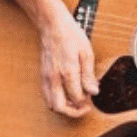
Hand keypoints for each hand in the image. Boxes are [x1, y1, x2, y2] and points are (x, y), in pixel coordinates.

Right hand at [5, 0, 98, 117]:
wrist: (52, 24)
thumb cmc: (71, 35)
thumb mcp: (87, 53)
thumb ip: (89, 75)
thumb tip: (94, 92)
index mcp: (67, 71)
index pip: (76, 98)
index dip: (86, 103)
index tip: (92, 98)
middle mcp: (54, 77)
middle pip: (59, 107)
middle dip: (73, 112)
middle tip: (84, 107)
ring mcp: (46, 77)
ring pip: (50, 104)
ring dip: (64, 107)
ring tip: (76, 101)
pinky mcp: (42, 75)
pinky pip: (47, 95)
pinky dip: (56, 100)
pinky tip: (67, 94)